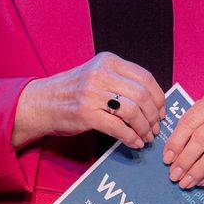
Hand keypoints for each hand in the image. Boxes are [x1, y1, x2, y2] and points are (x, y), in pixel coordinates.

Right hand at [16, 52, 166, 149]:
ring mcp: (92, 93)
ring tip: (146, 136)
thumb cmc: (72, 91)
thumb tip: (153, 100)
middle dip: (154, 115)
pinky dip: (131, 137)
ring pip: (133, 111)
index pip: (145, 77)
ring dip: (144, 127)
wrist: (40, 103)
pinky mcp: (86, 113)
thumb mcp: (97, 74)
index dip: (158, 97)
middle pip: (142, 95)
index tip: (162, 110)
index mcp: (108, 61)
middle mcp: (101, 74)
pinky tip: (135, 142)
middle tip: (155, 128)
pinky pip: (118, 127)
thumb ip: (121, 81)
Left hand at [161, 89, 203, 188]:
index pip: (190, 122)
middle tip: (174, 175)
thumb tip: (170, 154)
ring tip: (186, 182)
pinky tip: (201, 181)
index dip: (176, 143)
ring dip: (197, 171)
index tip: (166, 159)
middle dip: (185, 160)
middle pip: (202, 139)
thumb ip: (188, 126)